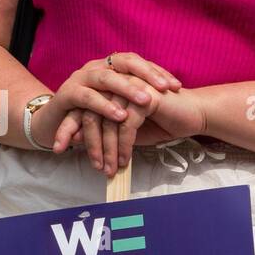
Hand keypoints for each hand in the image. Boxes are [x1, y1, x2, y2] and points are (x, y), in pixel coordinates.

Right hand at [30, 52, 179, 170]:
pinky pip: (87, 98)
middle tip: (165, 89)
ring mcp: (80, 78)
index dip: (158, 72)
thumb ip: (137, 99)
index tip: (177, 86)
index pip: (138, 63)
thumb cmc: (92, 116)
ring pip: (107, 78)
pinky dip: (104, 106)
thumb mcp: (117, 105)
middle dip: (147, 76)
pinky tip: (119, 115)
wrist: (53, 125)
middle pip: (125, 64)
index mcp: (110, 67)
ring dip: (127, 90)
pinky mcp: (66, 94)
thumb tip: (172, 96)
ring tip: (146, 102)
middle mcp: (96, 67)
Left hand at [50, 85, 206, 174]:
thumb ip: (106, 131)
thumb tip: (78, 141)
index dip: (69, 128)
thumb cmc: (164, 121)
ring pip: (106, 122)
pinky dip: (123, 146)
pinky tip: (125, 160)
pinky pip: (125, 126)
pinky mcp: (144, 97)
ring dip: (106, 149)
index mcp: (111, 88)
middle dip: (86, 143)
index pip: (82, 107)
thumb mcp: (129, 130)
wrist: (195, 114)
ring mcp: (131, 89)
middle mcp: (118, 84)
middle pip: (90, 113)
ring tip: (108, 169)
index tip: (60, 149)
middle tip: (92, 166)